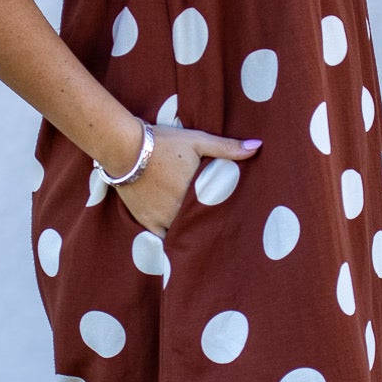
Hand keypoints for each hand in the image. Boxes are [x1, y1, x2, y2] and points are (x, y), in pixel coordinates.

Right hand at [115, 124, 260, 238]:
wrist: (124, 148)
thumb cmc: (163, 142)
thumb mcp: (197, 140)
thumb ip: (227, 147)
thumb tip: (258, 146)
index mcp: (197, 194)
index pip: (218, 212)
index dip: (226, 216)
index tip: (235, 220)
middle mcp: (181, 211)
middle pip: (201, 225)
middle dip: (210, 225)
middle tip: (223, 231)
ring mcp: (163, 219)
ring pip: (184, 233)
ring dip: (192, 232)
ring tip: (204, 235)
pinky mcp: (147, 221)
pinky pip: (163, 238)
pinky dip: (172, 238)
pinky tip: (181, 241)